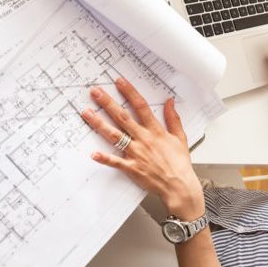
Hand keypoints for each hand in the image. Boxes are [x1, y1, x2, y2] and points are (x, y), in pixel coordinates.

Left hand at [81, 78, 203, 220]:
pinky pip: (115, 162)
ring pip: (114, 136)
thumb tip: (170, 102)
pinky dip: (104, 158)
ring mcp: (136, 153)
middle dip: (108, 103)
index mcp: (156, 130)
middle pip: (123, 117)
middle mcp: (144, 139)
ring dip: (99, 124)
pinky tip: (93, 153)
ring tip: (87, 113)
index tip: (119, 81)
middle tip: (95, 92)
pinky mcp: (132, 167)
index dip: (129, 92)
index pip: (141, 106)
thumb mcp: (180, 137)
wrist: (179, 185)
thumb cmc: (180, 162)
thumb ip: (173, 118)